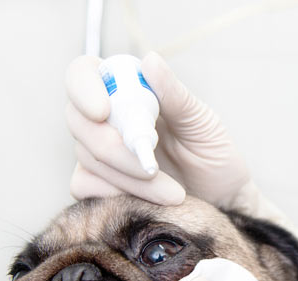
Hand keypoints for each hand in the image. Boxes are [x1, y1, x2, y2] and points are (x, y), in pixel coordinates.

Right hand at [66, 52, 249, 207]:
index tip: (102, 111)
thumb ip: (173, 94)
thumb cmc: (211, 151)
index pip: (83, 74)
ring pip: (87, 158)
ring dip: (127, 179)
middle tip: (151, 169)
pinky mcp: (101, 184)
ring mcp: (100, 152)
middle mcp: (106, 118)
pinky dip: (110, 195)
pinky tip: (142, 203)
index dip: (83, 89)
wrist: (219, 195)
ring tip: (171, 194)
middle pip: (77, 120)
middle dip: (113, 149)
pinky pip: (83, 186)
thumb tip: (149, 60)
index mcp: (126, 89)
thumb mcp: (199, 120)